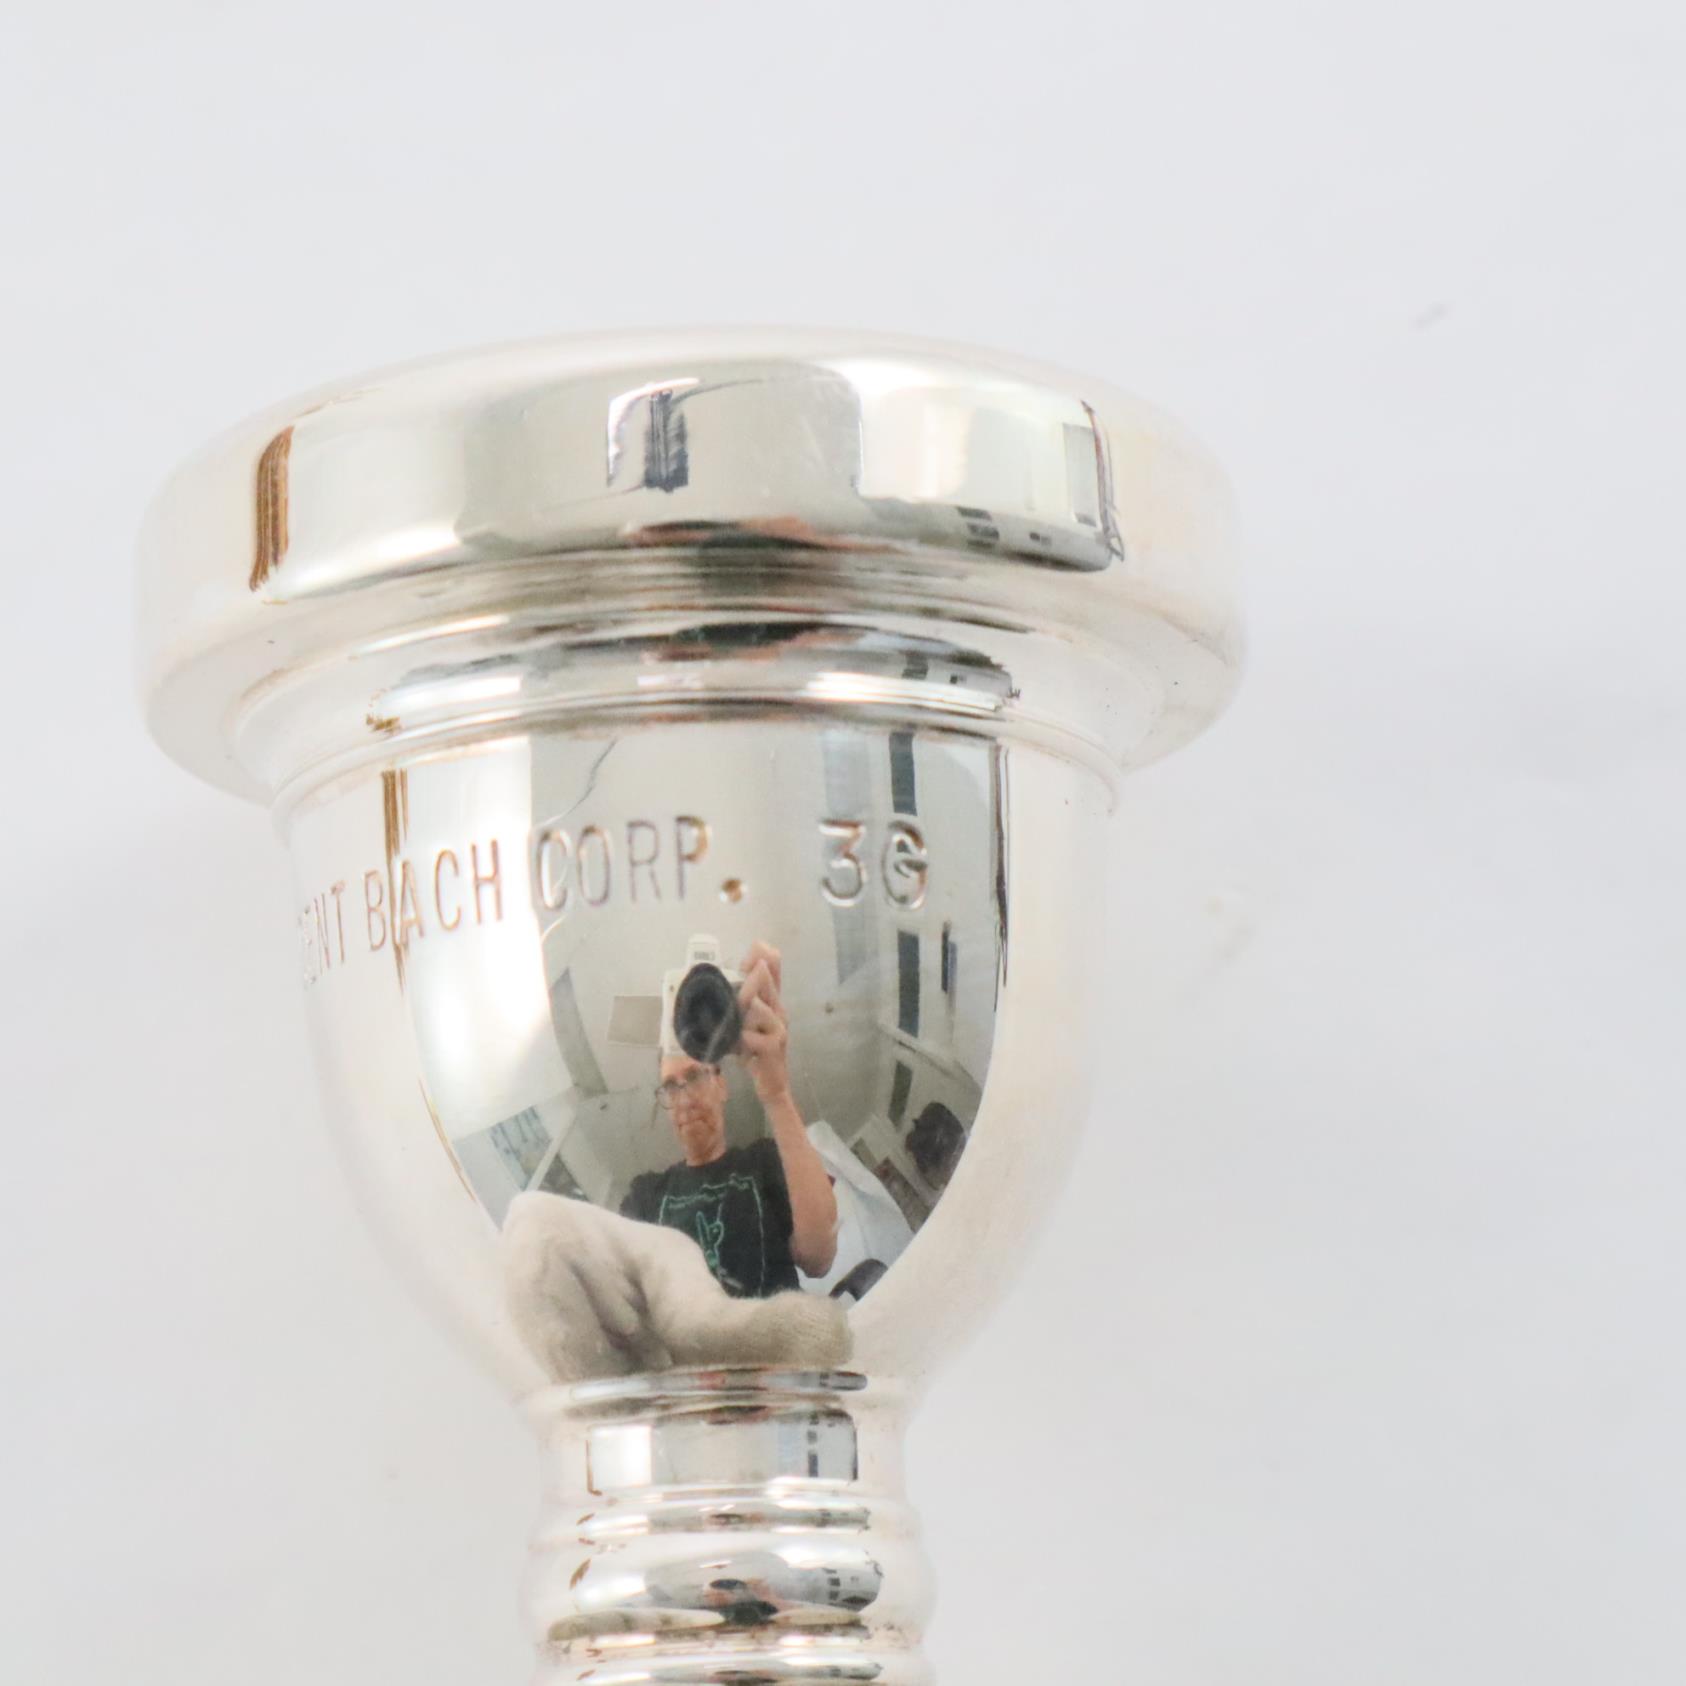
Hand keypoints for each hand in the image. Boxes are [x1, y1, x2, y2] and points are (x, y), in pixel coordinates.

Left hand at [737, 940, 791, 1104]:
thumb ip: (736, 1006)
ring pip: (757, 1009)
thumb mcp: (744, 1025)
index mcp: (772, 1004)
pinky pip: (751, 1036)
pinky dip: (741, 1039)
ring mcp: (779, 1029)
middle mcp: (778, 1012)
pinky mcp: (774, 1047)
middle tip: (752, 965)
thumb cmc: (755, 1051)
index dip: (767, 959)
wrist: (772, 1084)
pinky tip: (737, 1049)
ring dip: (741, 1012)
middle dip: (756, 974)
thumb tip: (716, 987)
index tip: (760, 944)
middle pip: (768, 985)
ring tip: (731, 1021)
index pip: (774, 975)